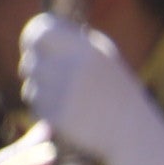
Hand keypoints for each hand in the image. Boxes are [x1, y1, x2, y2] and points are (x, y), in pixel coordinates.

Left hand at [21, 16, 163, 164]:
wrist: (133, 133)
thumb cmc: (116, 91)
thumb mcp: (103, 57)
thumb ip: (71, 42)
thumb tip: (36, 32)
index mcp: (85, 48)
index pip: (39, 31)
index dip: (31, 37)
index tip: (33, 46)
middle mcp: (72, 67)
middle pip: (29, 61)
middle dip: (32, 69)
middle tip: (48, 77)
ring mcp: (63, 93)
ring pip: (30, 87)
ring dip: (41, 93)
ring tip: (68, 100)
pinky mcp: (57, 117)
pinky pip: (36, 109)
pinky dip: (46, 112)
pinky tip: (68, 116)